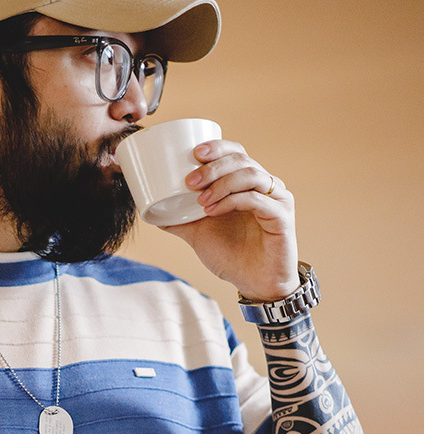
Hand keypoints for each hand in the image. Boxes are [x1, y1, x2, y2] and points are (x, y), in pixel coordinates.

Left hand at [160, 138, 299, 301]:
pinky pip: (257, 200)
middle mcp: (266, 186)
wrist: (256, 285)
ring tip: (200, 200)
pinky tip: (214, 211)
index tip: (193, 153)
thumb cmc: (233, 258)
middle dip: (213, 167)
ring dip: (221, 184)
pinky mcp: (282, 217)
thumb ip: (180, 221)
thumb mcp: (200, 235)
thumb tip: (152, 212)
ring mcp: (277, 200)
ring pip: (250, 175)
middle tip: (189, 181)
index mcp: (249, 184)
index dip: (217, 148)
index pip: (237, 152)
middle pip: (242, 160)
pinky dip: (233, 201)